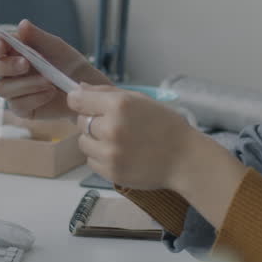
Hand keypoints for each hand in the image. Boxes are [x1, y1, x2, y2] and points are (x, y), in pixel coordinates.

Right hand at [0, 20, 109, 118]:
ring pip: (2, 88)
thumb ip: (37, 36)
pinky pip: (17, 105)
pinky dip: (35, 97)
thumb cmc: (67, 63)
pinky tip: (50, 92)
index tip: (1, 48)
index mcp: (12, 50)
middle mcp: (8, 70)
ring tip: (49, 81)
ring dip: (26, 84)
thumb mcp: (55, 46)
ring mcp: (13, 90)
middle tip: (25, 64)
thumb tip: (22, 24)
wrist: (84, 87)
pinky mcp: (21, 108)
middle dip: (5, 66)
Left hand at [67, 85, 201, 189]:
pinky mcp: (110, 173)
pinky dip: (101, 157)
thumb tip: (79, 89)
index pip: (77, 100)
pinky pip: (91, 161)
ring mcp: (110, 153)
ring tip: (116, 141)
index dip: (79, 100)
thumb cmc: (165, 125)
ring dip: (94, 140)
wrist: (184, 159)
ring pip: (83, 142)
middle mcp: (111, 128)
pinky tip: (120, 154)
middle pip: (80, 121)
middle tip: (112, 124)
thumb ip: (107, 93)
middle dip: (92, 120)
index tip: (84, 104)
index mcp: (119, 105)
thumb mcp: (140, 100)